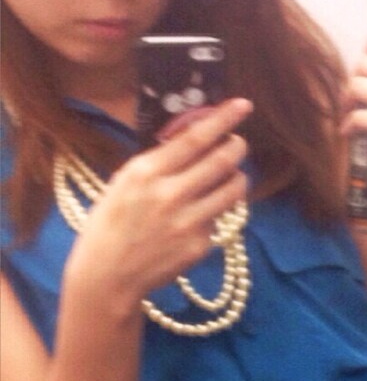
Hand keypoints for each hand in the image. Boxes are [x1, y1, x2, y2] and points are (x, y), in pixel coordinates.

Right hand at [63, 98, 252, 310]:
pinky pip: (218, 220)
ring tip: (233, 175)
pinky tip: (202, 215)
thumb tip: (193, 142)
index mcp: (147, 172)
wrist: (109, 274)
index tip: (243, 106)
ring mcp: (189, 222)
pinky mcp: (200, 246)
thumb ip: (158, 163)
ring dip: (238, 178)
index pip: (194, 138)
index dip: (222, 119)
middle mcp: (171, 194)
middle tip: (239, 143)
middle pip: (220, 162)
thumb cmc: (112, 222)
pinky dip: (216, 212)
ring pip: (231, 191)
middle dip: (236, 147)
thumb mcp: (125, 181)